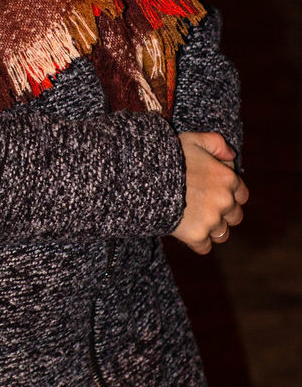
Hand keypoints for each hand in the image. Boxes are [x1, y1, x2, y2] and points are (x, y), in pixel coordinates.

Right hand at [170, 131, 248, 254]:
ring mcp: (212, 220)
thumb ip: (216, 143)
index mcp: (228, 178)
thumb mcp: (193, 139)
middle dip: (222, 213)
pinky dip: (197, 242)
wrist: (144, 176)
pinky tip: (185, 231)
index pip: (241, 195)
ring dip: (211, 229)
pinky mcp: (197, 236)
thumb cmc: (168, 155)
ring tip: (194, 220)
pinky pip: (205, 247)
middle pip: (234, 217)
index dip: (229, 195)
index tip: (214, 194)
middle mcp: (225, 201)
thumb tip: (231, 155)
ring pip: (222, 234)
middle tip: (202, 207)